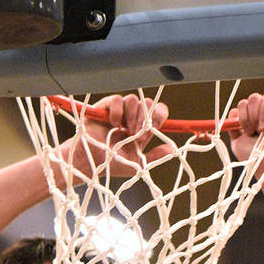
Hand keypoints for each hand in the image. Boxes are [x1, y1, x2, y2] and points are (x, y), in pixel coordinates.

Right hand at [56, 94, 173, 181]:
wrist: (90, 163)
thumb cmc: (111, 164)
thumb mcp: (138, 164)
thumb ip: (155, 156)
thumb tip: (173, 149)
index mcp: (142, 128)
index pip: (157, 111)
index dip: (159, 115)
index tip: (154, 128)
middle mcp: (132, 117)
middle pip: (147, 103)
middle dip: (145, 119)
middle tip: (136, 134)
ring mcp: (119, 111)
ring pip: (133, 100)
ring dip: (132, 116)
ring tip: (124, 131)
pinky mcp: (105, 107)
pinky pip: (117, 100)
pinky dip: (117, 111)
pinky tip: (113, 124)